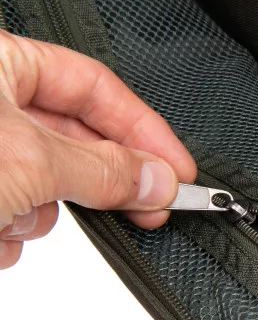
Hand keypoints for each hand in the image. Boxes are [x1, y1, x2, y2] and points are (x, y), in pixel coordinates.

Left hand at [0, 32, 195, 268]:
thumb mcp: (31, 160)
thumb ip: (104, 171)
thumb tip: (158, 180)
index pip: (94, 86)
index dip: (144, 130)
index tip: (179, 170)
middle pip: (75, 142)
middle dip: (98, 183)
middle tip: (149, 208)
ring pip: (43, 187)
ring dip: (36, 215)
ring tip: (10, 219)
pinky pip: (12, 215)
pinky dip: (6, 233)